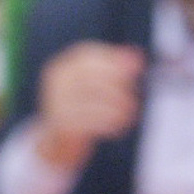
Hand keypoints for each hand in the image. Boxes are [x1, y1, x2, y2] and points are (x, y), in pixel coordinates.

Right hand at [34, 42, 143, 169]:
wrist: (57, 138)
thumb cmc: (83, 107)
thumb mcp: (95, 85)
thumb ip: (115, 68)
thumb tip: (137, 55)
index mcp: (62, 66)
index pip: (87, 55)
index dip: (113, 60)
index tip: (138, 67)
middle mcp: (56, 80)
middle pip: (90, 76)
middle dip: (117, 86)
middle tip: (134, 99)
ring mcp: (56, 100)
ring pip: (92, 99)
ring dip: (117, 107)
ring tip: (131, 112)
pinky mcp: (61, 122)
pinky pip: (90, 121)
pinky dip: (109, 123)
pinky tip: (120, 125)